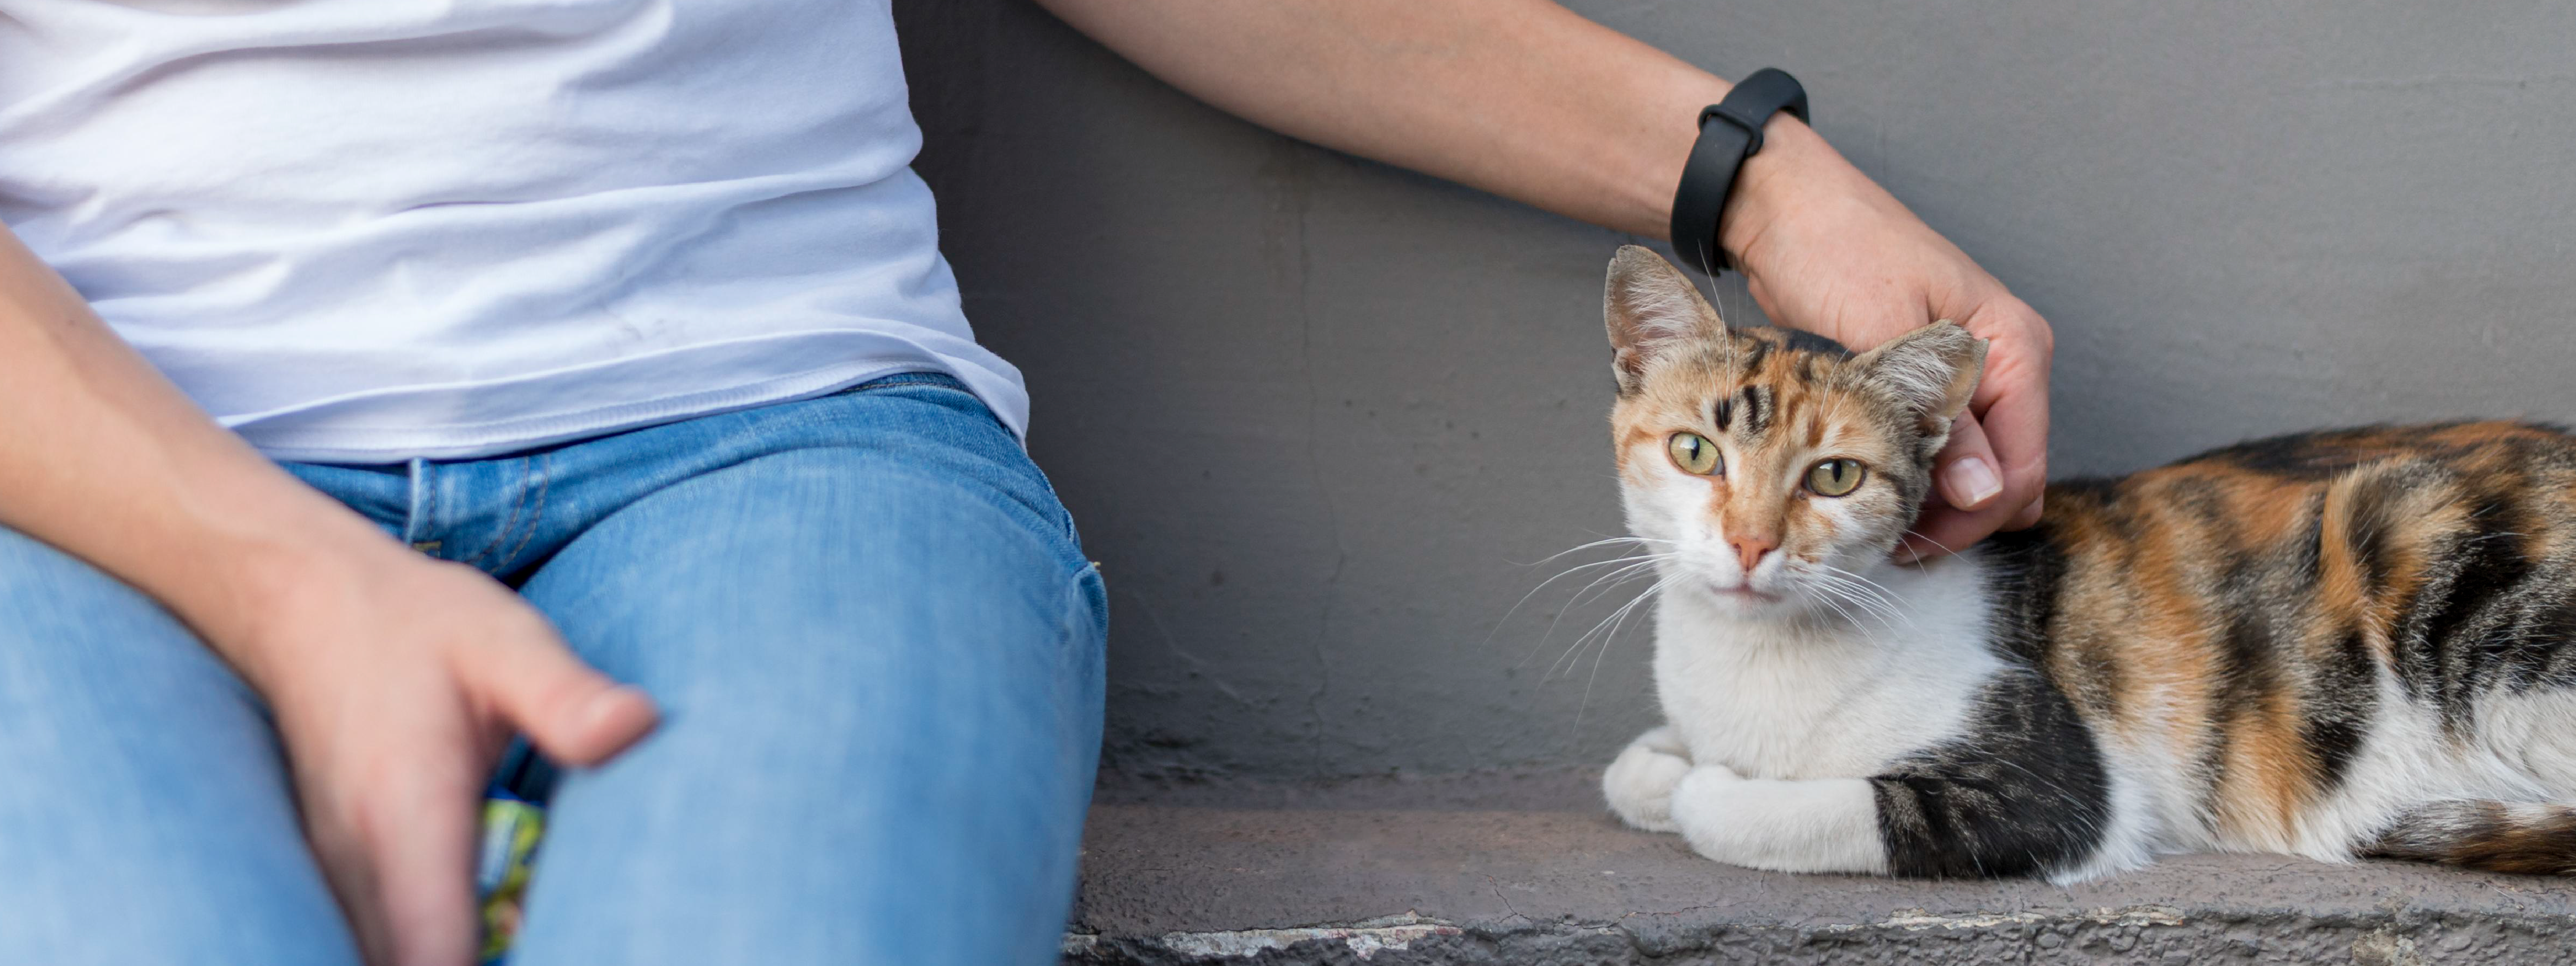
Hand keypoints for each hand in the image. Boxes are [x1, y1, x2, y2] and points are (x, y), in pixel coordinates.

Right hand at [228, 547, 657, 965]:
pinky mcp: (340, 875)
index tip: (560, 956)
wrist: (303, 602)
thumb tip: (639, 727)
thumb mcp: (504, 643)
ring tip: (539, 938)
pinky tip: (492, 936)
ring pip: (381, 960)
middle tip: (579, 945)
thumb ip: (565, 697)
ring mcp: (338, 876)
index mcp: (406, 817)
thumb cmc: (415, 625)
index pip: (432, 954)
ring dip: (452, 960)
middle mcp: (359, 864)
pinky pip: (376, 940)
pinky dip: (428, 950)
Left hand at [1717, 121, 2051, 558]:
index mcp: (2013, 346)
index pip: (2019, 469)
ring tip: (1874, 530)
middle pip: (2003, 476)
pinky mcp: (1929, 380)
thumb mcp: (1883, 338)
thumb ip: (1938, 419)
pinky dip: (1915, 476)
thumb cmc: (1835, 253)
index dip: (1970, 519)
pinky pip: (1944, 449)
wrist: (1784, 213)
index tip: (1907, 548)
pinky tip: (1873, 493)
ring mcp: (1970, 372)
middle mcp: (2004, 360)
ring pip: (1973, 469)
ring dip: (1933, 503)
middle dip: (1952, 518)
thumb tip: (1982, 493)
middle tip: (1886, 548)